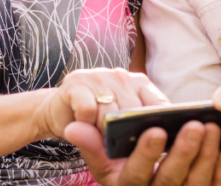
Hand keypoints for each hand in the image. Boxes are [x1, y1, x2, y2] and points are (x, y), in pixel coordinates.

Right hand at [34, 68, 167, 139]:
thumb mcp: (122, 126)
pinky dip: (86, 123)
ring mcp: (99, 75)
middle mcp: (122, 76)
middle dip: (126, 134)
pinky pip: (88, 109)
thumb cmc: (96, 121)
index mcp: (140, 83)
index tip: (157, 143)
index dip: (160, 125)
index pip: (159, 105)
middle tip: (118, 145)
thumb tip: (159, 137)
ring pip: (110, 113)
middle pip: (134, 112)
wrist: (60, 111)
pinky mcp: (76, 81)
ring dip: (104, 132)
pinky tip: (84, 122)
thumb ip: (139, 127)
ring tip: (99, 134)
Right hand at [65, 119, 220, 185]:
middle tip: (194, 125)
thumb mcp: (102, 159)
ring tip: (211, 128)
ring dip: (206, 157)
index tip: (155, 130)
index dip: (146, 154)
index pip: (136, 174)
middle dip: (183, 152)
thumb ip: (91, 143)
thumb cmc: (120, 165)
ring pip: (195, 184)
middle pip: (169, 180)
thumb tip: (74, 126)